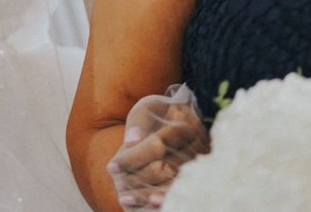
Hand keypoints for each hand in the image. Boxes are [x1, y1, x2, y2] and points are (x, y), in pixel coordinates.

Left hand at [108, 84, 209, 207]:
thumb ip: (139, 123)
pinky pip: (177, 196)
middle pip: (165, 170)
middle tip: (117, 183)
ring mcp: (199, 167)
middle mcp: (198, 149)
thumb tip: (132, 140)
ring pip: (172, 187)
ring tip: (124, 198)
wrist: (181, 121)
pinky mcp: (196, 181)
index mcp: (186, 127)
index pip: (157, 145)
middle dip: (137, 178)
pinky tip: (141, 204)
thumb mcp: (147, 109)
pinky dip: (158, 202)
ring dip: (147, 195)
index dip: (132, 158)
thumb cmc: (159, 114)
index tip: (111, 167)